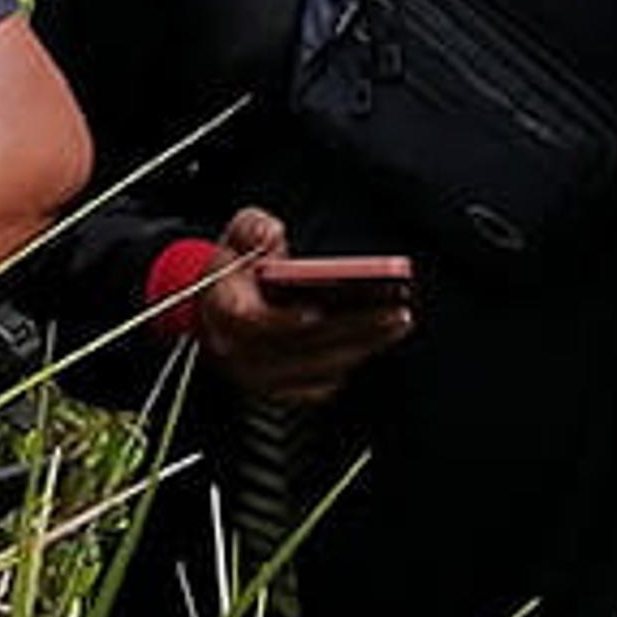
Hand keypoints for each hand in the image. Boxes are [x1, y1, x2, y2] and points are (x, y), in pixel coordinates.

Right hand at [194, 207, 413, 409]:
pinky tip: (377, 341)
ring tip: (397, 323)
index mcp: (223, 311)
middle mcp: (237, 350)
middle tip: (394, 313)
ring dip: (361, 349)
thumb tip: (268, 235)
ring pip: (314, 371)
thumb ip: (252, 228)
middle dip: (351, 331)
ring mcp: (257, 375)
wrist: (219, 304)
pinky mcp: (277, 389)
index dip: (284, 320)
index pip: (252, 322)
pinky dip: (349, 365)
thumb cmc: (237, 268)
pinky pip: (318, 386)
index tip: (319, 310)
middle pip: (300, 349)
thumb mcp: (239, 233)